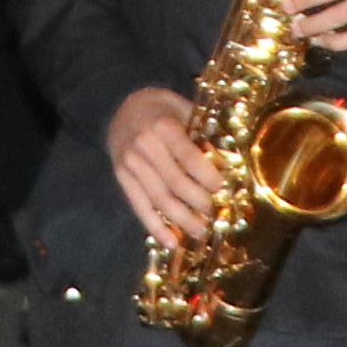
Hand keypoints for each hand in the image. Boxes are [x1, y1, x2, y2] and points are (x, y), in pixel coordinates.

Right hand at [107, 85, 214, 245]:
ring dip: (181, 219)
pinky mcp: (121, 177)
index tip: (223, 190)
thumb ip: (201, 130)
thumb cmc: (159, 107)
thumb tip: (227, 158)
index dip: (208, 177)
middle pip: (175, 183)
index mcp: (163, 126)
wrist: (119, 105)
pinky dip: (154, 226)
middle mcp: (144, 146)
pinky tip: (170, 242)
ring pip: (159, 199)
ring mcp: (130, 164)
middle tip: (216, 215)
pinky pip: (138, 205)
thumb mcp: (181, 106)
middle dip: (198, 202)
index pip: (189, 158)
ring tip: (200, 232)